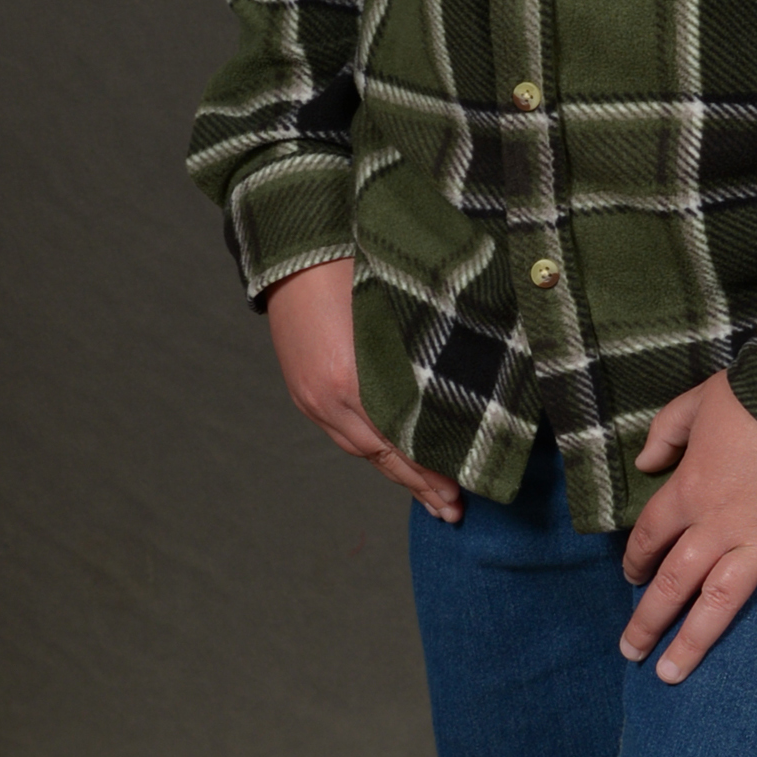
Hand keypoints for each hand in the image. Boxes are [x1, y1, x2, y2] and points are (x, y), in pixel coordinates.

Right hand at [266, 259, 462, 524]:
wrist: (294, 246)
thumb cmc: (354, 262)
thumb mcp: (395, 306)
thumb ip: (422, 349)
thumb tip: (461, 384)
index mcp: (351, 378)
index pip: (400, 440)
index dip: (430, 468)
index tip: (462, 489)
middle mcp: (327, 396)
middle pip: (380, 455)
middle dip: (417, 484)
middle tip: (452, 511)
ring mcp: (310, 396)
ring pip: (359, 449)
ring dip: (395, 473)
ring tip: (428, 496)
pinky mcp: (303, 390)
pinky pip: (341, 433)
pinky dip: (371, 451)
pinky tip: (391, 459)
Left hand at [620, 370, 756, 683]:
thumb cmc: (756, 393)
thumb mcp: (698, 401)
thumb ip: (666, 433)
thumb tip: (644, 463)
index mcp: (688, 490)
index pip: (649, 536)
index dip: (635, 560)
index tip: (629, 579)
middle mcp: (717, 525)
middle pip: (673, 581)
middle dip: (648, 620)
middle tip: (631, 653)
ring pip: (719, 601)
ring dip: (693, 641)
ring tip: (671, 674)